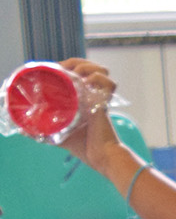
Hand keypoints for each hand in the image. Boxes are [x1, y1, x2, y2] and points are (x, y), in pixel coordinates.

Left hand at [55, 59, 129, 174]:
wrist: (100, 156)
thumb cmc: (83, 147)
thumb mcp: (58, 133)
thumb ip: (45, 127)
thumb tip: (23, 127)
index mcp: (82, 98)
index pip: (76, 72)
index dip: (67, 65)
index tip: (56, 68)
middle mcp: (92, 95)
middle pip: (86, 66)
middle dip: (73, 62)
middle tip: (64, 69)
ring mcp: (99, 97)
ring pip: (99, 70)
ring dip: (86, 67)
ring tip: (77, 75)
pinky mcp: (105, 103)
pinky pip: (108, 83)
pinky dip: (99, 78)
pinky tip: (88, 83)